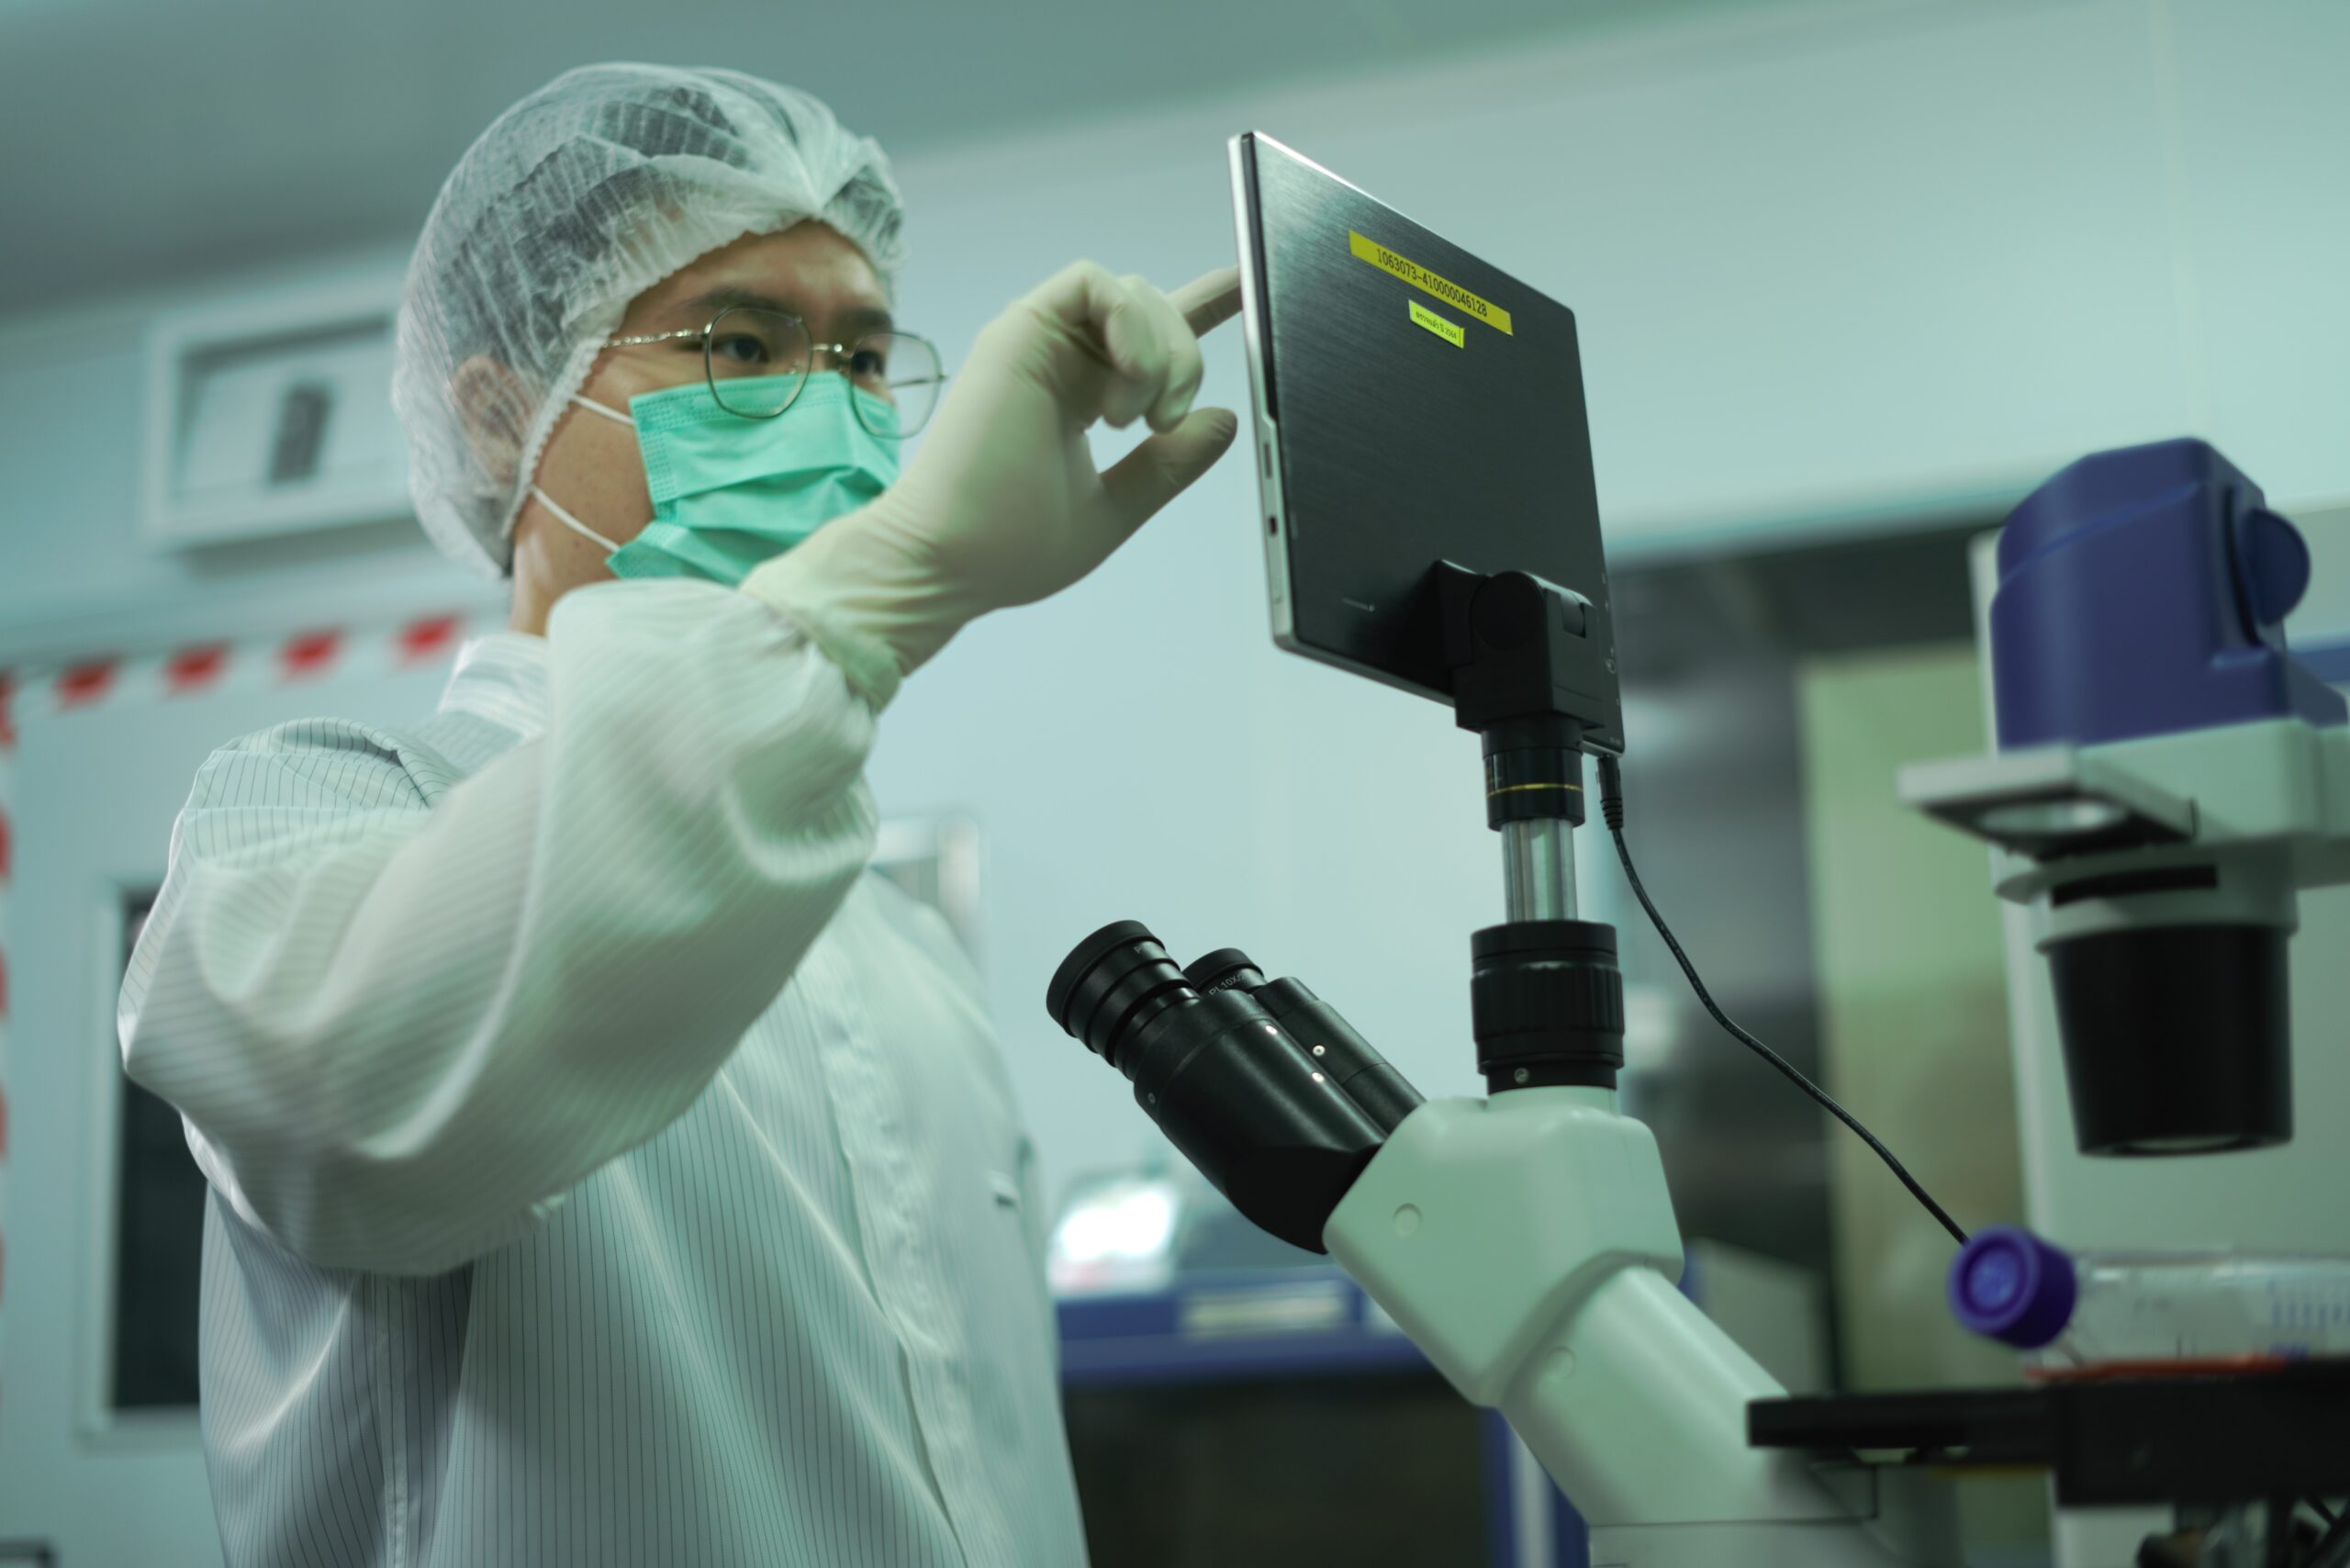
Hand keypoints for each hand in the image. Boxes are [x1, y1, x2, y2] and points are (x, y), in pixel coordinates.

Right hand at [742, 260, 1243, 693]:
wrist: (946, 561)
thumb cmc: (1009, 547)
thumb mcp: (1116, 507)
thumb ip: (1168, 466)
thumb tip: (1223, 420)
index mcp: (1083, 396)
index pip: (1150, 337)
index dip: (1204, 306)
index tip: (1248, 284)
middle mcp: (1062, 361)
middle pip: (1156, 310)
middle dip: (1187, 359)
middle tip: (1166, 424)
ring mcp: (1038, 342)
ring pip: (1132, 291)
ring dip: (1160, 350)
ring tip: (1138, 418)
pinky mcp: (1018, 331)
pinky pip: (1093, 283)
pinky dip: (1130, 325)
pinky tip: (1127, 385)